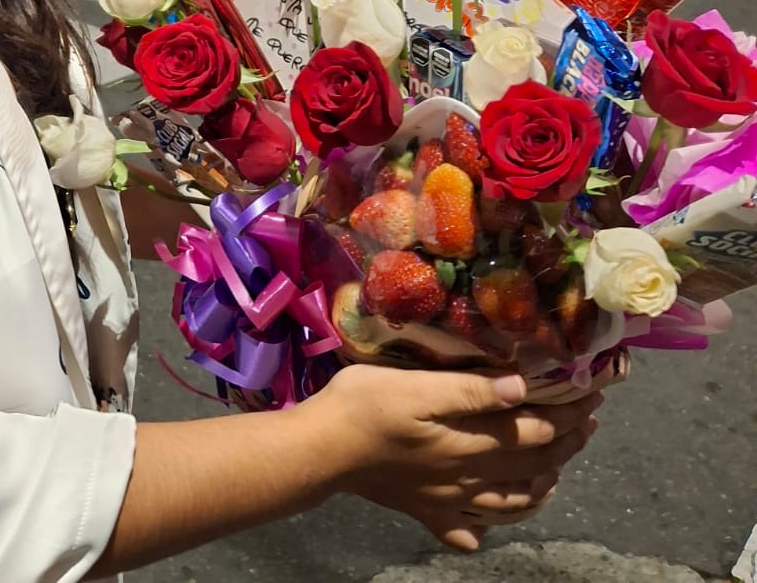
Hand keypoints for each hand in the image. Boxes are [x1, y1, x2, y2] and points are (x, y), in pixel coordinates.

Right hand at [301, 367, 600, 551]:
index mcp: (468, 444)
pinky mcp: (427, 513)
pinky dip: (495, 524)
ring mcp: (448, 501)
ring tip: (558, 468)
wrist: (321, 449)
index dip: (566, 411)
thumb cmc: (365, 405)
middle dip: (565, 442)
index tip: (592, 392)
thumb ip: (469, 390)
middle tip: (588, 422)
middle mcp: (467, 478)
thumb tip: (521, 388)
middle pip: (530, 466)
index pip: (531, 429)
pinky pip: (473, 530)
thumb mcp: (415, 385)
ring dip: (543, 485)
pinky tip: (496, 519)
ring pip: (511, 504)